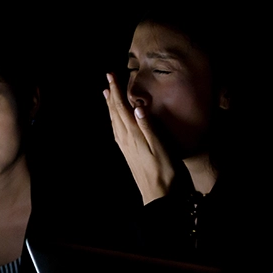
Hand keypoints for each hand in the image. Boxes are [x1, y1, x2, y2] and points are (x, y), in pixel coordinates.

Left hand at [104, 73, 179, 204]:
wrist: (159, 197)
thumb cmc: (165, 172)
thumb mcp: (160, 148)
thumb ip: (149, 127)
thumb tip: (138, 107)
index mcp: (133, 135)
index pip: (122, 108)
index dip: (116, 91)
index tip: (111, 75)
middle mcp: (126, 140)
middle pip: (115, 113)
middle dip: (111, 96)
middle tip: (108, 80)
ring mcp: (126, 148)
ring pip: (115, 122)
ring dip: (111, 107)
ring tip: (107, 95)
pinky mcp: (129, 155)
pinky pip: (118, 132)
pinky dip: (115, 120)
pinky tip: (116, 121)